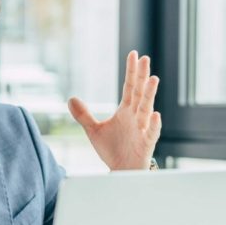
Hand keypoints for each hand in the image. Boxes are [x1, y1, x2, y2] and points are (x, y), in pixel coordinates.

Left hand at [68, 51, 161, 170]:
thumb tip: (70, 98)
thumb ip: (84, 115)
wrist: (120, 170)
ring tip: (153, 79)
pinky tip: (154, 114)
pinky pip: (151, 132)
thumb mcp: (94, 130)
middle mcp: (136, 116)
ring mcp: (142, 129)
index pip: (130, 87)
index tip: (133, 54)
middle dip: (141, 76)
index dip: (131, 71)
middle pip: (140, 93)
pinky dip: (153, 124)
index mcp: (126, 111)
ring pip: (147, 109)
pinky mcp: (146, 143)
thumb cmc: (112, 149)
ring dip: (150, 94)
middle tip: (145, 58)